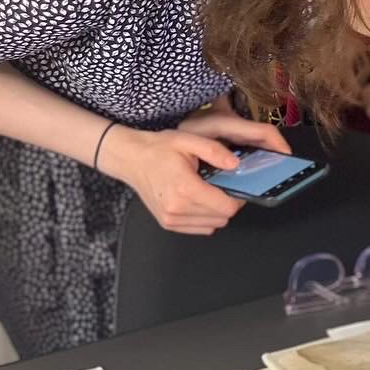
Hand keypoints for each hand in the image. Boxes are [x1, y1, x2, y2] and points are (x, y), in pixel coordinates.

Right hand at [100, 114, 287, 235]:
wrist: (131, 159)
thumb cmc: (158, 149)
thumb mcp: (188, 140)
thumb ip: (214, 151)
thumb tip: (236, 164)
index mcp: (185, 188)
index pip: (227, 207)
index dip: (238, 198)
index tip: (236, 185)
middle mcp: (177, 208)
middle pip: (222, 217)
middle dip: (228, 203)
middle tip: (223, 186)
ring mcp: (171, 218)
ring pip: (213, 225)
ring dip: (217, 211)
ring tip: (209, 191)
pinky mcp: (168, 223)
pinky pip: (200, 228)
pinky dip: (205, 218)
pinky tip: (199, 200)